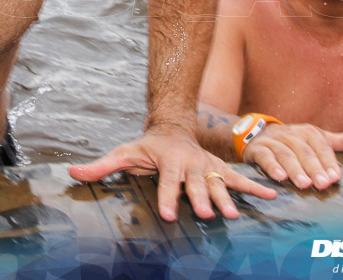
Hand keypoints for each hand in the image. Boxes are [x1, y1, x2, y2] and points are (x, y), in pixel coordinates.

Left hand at [69, 125, 276, 220]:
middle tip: (205, 214)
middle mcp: (191, 165)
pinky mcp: (220, 171)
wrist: (173, 128)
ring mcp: (207, 168)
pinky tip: (271, 198)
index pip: (167, 182)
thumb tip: (71, 173)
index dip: (166, 197)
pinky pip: (239, 180)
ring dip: (227, 198)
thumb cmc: (145, 148)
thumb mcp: (123, 153)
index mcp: (169, 162)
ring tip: (233, 214)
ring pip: (218, 184)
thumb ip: (100, 167)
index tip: (166, 214)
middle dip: (200, 199)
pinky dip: (255, 189)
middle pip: (196, 184)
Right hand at [242, 123, 342, 189]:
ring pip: (285, 154)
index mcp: (308, 132)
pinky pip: (265, 157)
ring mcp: (273, 141)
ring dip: (295, 169)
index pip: (321, 146)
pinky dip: (272, 166)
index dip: (328, 161)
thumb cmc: (296, 142)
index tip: (335, 177)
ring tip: (304, 184)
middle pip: (304, 151)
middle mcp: (291, 134)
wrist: (258, 136)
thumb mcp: (320, 139)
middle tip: (323, 185)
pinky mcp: (257, 149)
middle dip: (314, 168)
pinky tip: (280, 177)